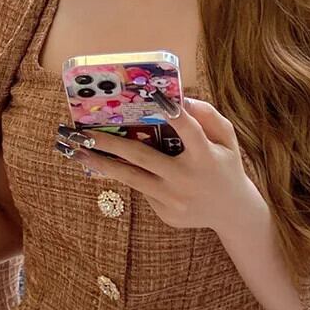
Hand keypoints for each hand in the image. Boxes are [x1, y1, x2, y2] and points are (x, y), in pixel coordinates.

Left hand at [57, 97, 262, 231]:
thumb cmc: (226, 166)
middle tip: (83, 132)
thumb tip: (181, 99)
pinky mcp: (165, 213)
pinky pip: (143, 189)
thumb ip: (208, 116)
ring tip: (77, 152)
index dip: (172, 112)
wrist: (231, 212)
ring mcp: (173, 199)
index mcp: (206, 156)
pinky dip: (131, 175)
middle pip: (141, 157)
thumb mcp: (227, 139)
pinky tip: (114, 166)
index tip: (153, 96)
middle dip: (109, 143)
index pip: (188, 129)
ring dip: (102, 164)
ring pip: (131, 178)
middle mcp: (186, 179)